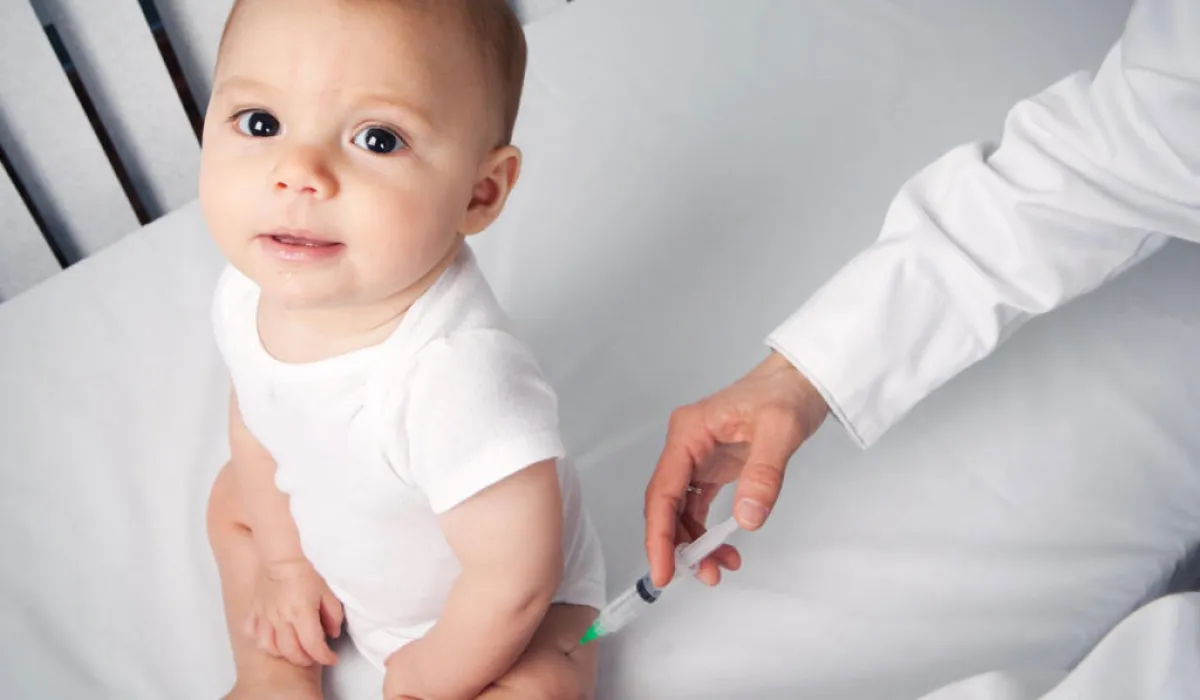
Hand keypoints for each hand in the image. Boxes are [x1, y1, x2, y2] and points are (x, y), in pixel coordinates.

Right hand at [244, 558, 343, 666]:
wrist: (280, 559)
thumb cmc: (304, 574)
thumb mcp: (326, 592)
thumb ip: (333, 615)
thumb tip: (332, 634)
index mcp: (301, 613)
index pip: (313, 645)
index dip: (325, 656)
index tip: (332, 658)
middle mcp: (281, 619)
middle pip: (292, 652)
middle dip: (306, 659)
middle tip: (314, 655)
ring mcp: (265, 617)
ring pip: (270, 647)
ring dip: (283, 654)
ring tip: (294, 650)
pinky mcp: (254, 613)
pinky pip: (253, 634)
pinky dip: (263, 642)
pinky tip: (272, 639)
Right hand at [645, 352, 828, 586]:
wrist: (802, 378)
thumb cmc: (786, 393)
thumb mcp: (780, 432)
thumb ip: (763, 476)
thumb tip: (747, 520)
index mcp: (688, 433)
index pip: (662, 492)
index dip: (659, 535)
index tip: (663, 570)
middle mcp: (686, 446)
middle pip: (667, 505)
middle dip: (679, 545)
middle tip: (705, 576)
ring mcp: (698, 457)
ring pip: (681, 510)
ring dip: (695, 542)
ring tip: (722, 567)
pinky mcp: (713, 466)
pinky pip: (698, 505)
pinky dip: (707, 530)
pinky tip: (725, 548)